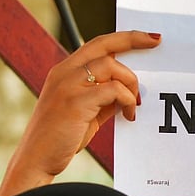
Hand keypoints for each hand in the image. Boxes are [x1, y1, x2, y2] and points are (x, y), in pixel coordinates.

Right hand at [0, 30, 160, 195]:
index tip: (150, 37)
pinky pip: (114, 90)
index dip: (125, 38)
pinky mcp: (75, 102)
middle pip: (105, 46)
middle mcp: (64, 72)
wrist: (38, 158)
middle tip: (156, 44)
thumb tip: (130, 91)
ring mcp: (68, 86)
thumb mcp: (86, 110)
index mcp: (65, 71)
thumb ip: (104, 97)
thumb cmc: (63, 135)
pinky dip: (128, 101)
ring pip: (112, 67)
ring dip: (131, 85)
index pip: (97, 44)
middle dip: (134, 41)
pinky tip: (128, 116)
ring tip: (134, 106)